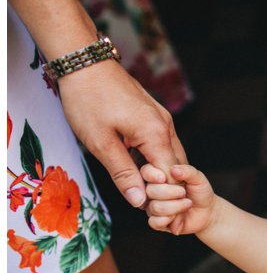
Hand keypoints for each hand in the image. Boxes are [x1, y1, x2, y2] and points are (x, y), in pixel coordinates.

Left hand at [59, 61, 186, 207]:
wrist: (84, 63)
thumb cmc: (88, 100)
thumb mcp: (100, 142)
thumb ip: (122, 173)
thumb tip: (139, 201)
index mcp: (156, 135)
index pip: (171, 177)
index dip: (160, 197)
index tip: (144, 210)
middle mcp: (166, 126)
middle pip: (176, 167)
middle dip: (163, 188)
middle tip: (140, 202)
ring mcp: (162, 118)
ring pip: (170, 155)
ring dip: (157, 173)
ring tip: (136, 186)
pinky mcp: (153, 114)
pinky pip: (161, 142)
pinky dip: (153, 158)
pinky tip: (135, 164)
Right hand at [141, 164, 215, 235]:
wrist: (207, 212)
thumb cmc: (200, 192)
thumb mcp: (198, 178)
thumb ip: (188, 171)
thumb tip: (174, 169)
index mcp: (159, 177)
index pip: (146, 172)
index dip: (152, 174)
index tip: (164, 178)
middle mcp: (152, 191)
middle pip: (150, 190)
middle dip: (170, 192)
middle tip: (183, 192)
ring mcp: (152, 206)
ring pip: (154, 207)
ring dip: (175, 206)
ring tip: (187, 203)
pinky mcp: (156, 222)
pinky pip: (154, 222)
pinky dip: (169, 219)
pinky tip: (178, 216)